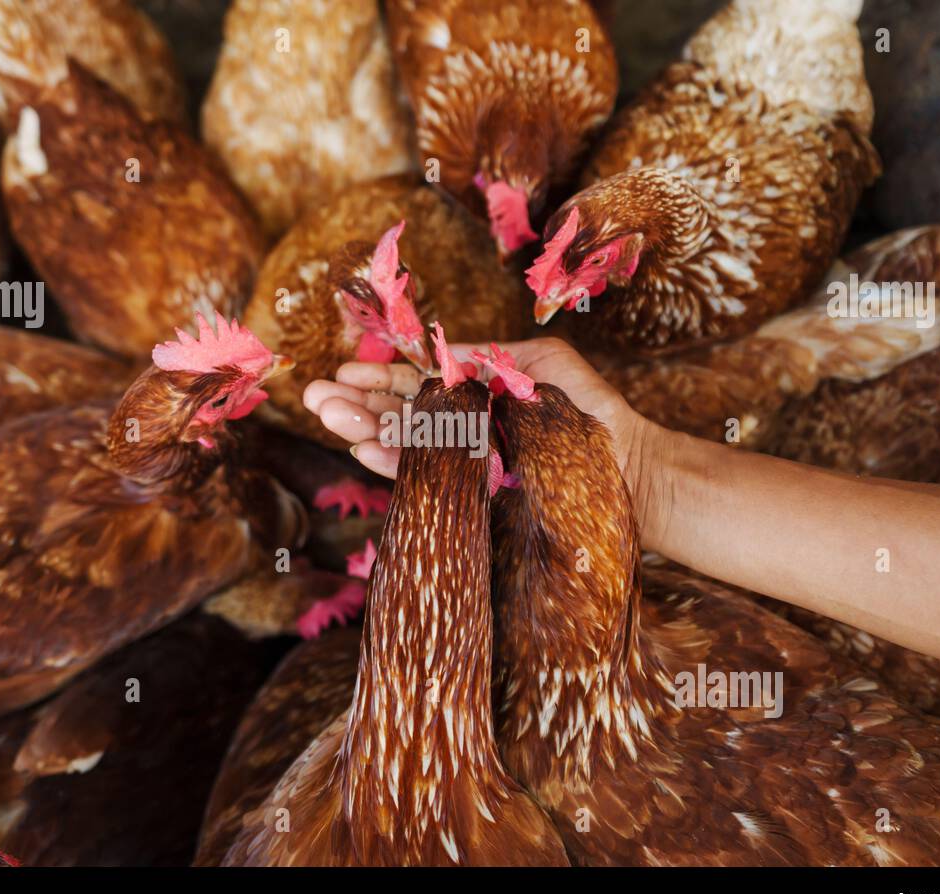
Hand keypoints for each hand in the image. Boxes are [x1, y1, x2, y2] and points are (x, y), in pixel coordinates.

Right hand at [302, 337, 668, 539]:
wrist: (627, 468)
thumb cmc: (590, 411)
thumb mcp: (540, 365)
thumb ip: (486, 359)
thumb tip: (434, 353)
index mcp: (476, 394)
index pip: (417, 382)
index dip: (379, 375)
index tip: (343, 368)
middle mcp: (464, 429)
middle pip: (398, 412)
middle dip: (354, 402)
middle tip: (312, 397)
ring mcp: (466, 462)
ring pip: (403, 443)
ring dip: (361, 429)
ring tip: (325, 416)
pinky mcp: (473, 493)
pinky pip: (425, 477)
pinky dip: (393, 463)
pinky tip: (362, 450)